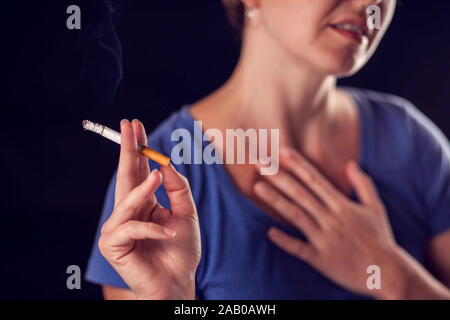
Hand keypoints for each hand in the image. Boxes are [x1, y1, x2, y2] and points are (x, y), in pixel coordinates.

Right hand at [98, 119, 200, 299]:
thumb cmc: (180, 250)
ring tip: (158, 175)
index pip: (138, 170)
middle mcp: (128, 211)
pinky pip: (132, 228)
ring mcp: (117, 227)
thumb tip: (166, 163)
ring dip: (143, 188)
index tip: (135, 125)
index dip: (137, 148)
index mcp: (143, 202)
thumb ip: (178, 188)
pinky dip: (152, 229)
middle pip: (126, 175)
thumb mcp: (186, 213)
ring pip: (127, 200)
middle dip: (128, 149)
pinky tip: (168, 231)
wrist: (177, 282)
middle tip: (128, 125)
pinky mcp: (112, 244)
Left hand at [254, 145, 403, 298]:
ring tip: (258, 187)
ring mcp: (325, 239)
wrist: (388, 273)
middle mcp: (331, 219)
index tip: (282, 151)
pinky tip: (270, 231)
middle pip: (301, 193)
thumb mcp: (376, 208)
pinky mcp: (321, 259)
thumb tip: (350, 163)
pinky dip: (285, 240)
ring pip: (296, 215)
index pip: (315, 180)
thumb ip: (363, 184)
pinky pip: (299, 248)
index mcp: (342, 205)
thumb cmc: (380, 238)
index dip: (298, 165)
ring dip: (276, 201)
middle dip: (280, 177)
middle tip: (260, 164)